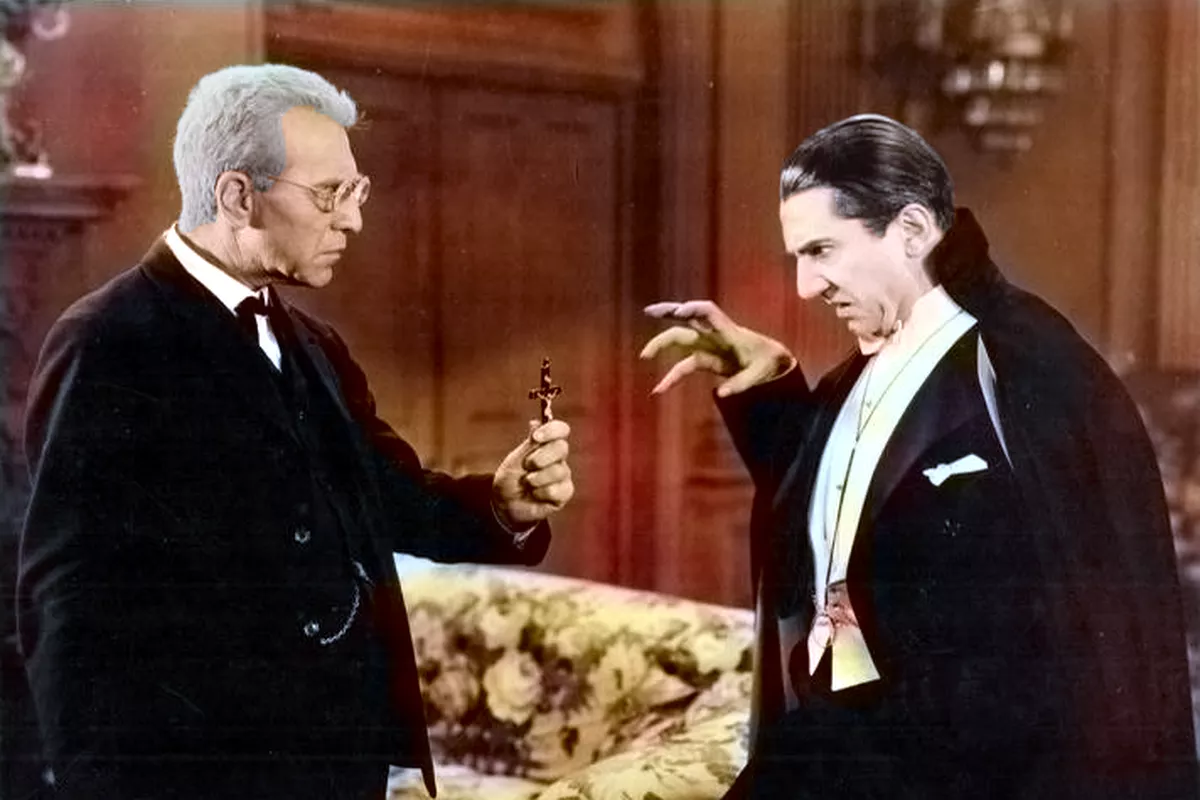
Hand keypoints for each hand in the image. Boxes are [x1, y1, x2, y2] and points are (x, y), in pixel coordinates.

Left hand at [492, 419, 573, 529]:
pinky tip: (535, 495)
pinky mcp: (564, 493)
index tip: (535, 438)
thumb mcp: (515, 460)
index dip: (551, 431)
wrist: (505, 504)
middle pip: (562, 448)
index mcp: (547, 445)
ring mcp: (563, 475)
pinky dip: (540, 493)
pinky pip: (556, 490)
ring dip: (535, 479)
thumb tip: (535, 422)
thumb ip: (529, 444)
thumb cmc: (510, 479)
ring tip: (527, 484)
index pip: (560, 430)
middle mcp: (558, 458)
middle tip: (526, 466)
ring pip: (557, 471)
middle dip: (540, 458)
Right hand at [641, 300, 795, 395]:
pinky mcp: (706, 360)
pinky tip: (659, 390)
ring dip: (661, 343)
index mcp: (728, 331)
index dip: (693, 308)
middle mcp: (714, 335)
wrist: (773, 363)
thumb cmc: (769, 362)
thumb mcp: (761, 373)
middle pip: (686, 321)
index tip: (680, 312)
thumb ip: (742, 383)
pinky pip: (683, 366)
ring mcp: (708, 346)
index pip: (709, 312)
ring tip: (644, 355)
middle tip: (650, 313)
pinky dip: (671, 377)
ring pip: (680, 339)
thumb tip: (722, 393)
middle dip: (668, 314)